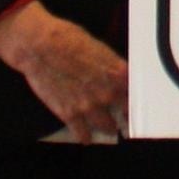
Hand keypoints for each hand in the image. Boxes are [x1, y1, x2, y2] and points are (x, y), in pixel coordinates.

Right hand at [0, 0, 127, 142]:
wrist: (40, 47)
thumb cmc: (68, 40)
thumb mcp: (99, 48)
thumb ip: (111, 65)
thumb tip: (117, 73)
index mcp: (118, 72)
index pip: (137, 92)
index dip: (138, 99)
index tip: (138, 104)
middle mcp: (107, 91)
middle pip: (125, 112)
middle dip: (126, 117)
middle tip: (127, 120)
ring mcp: (89, 105)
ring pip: (107, 126)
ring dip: (109, 128)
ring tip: (110, 130)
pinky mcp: (69, 114)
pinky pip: (82, 133)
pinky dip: (85, 137)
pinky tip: (87, 138)